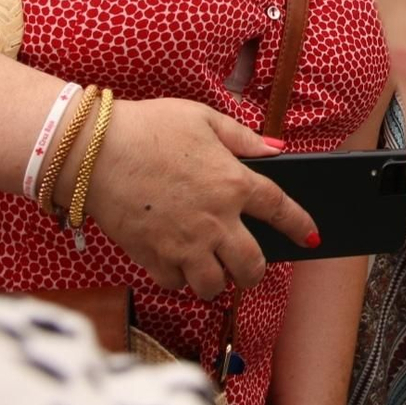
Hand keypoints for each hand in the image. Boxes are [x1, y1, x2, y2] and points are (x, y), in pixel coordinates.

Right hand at [83, 98, 318, 299]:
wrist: (94, 151)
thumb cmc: (149, 127)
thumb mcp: (204, 119)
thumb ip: (243, 138)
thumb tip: (275, 150)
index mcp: (233, 183)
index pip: (281, 210)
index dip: (300, 226)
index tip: (311, 238)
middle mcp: (215, 220)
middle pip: (250, 265)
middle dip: (255, 272)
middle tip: (249, 268)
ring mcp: (183, 244)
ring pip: (214, 285)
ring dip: (218, 281)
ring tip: (213, 270)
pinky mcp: (151, 256)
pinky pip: (174, 282)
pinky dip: (179, 279)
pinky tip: (178, 264)